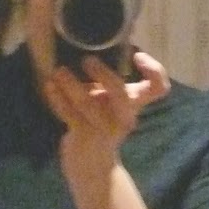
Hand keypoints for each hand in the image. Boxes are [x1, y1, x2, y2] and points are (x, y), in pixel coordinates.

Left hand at [44, 50, 169, 161]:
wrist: (92, 167)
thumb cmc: (99, 126)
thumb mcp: (110, 103)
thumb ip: (109, 82)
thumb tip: (93, 41)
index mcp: (133, 104)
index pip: (158, 87)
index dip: (154, 70)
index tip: (136, 55)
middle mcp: (123, 116)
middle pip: (121, 92)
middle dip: (103, 74)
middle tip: (86, 60)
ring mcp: (104, 128)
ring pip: (88, 103)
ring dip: (72, 84)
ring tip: (58, 71)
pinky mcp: (84, 137)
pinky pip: (69, 114)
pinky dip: (57, 99)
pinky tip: (49, 86)